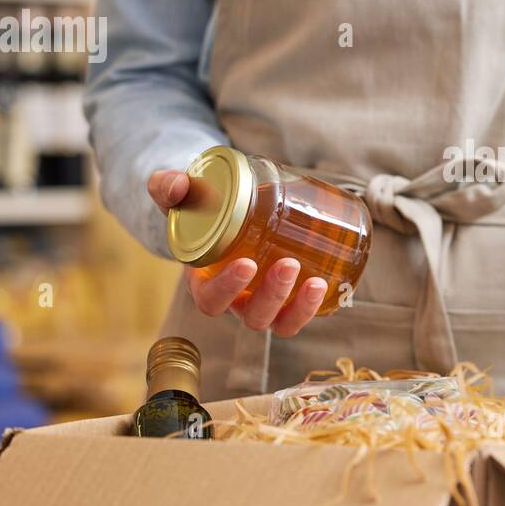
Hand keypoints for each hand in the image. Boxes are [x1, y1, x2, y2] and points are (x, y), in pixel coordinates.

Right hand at [147, 170, 326, 336]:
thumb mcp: (180, 199)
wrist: (225, 211)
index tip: (247, 264)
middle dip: (273, 295)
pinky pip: (303, 312)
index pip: (212, 299)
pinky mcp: (289, 296)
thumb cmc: (200, 211)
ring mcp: (265, 301)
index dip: (228, 288)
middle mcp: (236, 300)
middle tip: (289, 264)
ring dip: (301, 308)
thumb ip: (169, 189)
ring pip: (282, 322)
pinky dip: (319, 306)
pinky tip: (334, 285)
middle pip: (253, 315)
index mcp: (204, 284)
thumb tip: (178, 183)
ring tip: (318, 282)